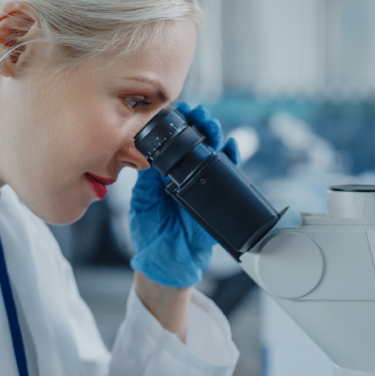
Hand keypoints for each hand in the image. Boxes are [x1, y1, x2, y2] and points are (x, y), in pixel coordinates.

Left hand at [129, 103, 239, 287]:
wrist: (167, 263)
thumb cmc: (151, 235)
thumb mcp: (143, 204)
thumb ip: (147, 182)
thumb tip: (151, 158)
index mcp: (164, 174)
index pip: (174, 143)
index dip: (178, 125)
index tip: (179, 112)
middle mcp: (185, 175)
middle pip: (197, 142)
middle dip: (200, 124)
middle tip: (199, 114)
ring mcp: (202, 184)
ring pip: (213, 153)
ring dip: (215, 135)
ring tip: (212, 125)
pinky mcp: (216, 197)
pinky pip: (227, 175)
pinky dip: (231, 158)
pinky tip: (230, 145)